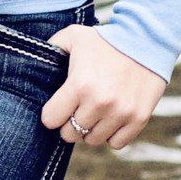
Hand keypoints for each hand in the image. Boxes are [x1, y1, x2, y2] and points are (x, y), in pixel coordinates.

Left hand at [39, 27, 166, 148]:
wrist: (147, 39)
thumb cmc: (105, 39)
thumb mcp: (72, 36)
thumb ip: (51, 49)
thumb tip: (34, 63)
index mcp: (79, 85)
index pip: (51, 120)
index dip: (51, 114)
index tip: (57, 107)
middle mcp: (99, 102)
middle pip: (70, 134)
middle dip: (69, 123)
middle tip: (76, 109)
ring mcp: (120, 112)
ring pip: (92, 140)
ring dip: (90, 129)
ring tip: (94, 112)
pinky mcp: (139, 118)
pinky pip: (116, 143)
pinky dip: (112, 135)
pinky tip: (110, 118)